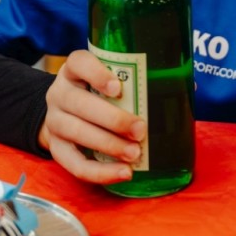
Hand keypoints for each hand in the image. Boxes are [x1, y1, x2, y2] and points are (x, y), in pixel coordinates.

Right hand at [39, 49, 146, 184]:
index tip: (117, 87)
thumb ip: (133, 83)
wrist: (65, 115)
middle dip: (113, 119)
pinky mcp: (57, 149)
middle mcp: (59, 93)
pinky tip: (123, 173)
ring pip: (77, 132)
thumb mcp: (106, 80)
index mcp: (73, 71)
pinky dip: (101, 172)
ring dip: (109, 145)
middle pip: (80, 103)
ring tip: (134, 153)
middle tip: (140, 130)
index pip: (79, 63)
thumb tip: (181, 91)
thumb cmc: (97, 95)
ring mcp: (54, 121)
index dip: (96, 73)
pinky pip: (75, 164)